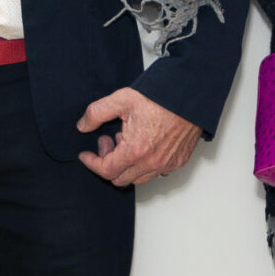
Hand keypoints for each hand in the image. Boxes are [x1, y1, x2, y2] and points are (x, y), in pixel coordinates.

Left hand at [77, 88, 201, 187]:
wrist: (191, 96)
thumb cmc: (162, 97)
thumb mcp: (122, 99)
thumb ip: (97, 113)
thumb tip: (83, 125)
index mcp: (135, 151)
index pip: (105, 170)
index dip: (91, 163)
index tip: (86, 155)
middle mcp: (151, 163)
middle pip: (119, 179)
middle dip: (108, 162)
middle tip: (108, 141)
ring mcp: (166, 165)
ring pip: (137, 178)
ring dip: (126, 165)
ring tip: (125, 141)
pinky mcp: (177, 162)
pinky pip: (155, 173)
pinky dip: (143, 164)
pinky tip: (143, 144)